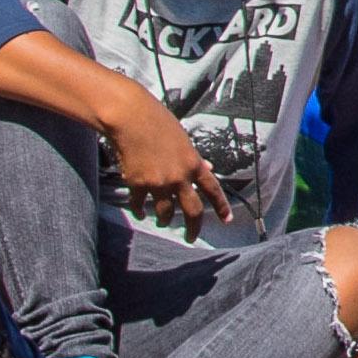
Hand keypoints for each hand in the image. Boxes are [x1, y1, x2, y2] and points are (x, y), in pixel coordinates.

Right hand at [109, 110, 230, 230]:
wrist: (131, 118)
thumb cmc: (158, 122)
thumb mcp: (183, 138)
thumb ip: (195, 158)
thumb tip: (207, 169)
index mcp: (193, 163)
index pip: (213, 189)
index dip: (221, 206)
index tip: (227, 220)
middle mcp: (179, 177)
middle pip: (192, 211)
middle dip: (193, 228)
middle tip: (191, 238)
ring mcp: (158, 182)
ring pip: (165, 213)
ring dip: (164, 221)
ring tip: (162, 223)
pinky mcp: (137, 184)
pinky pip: (140, 205)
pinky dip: (140, 211)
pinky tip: (141, 213)